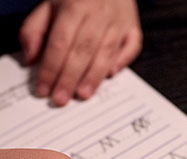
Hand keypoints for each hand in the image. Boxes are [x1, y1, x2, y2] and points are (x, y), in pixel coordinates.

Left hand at [19, 0, 141, 105]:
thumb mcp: (49, 4)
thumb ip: (34, 29)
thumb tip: (31, 59)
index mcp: (74, 4)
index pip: (60, 42)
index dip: (51, 68)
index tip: (44, 89)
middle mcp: (98, 12)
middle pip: (83, 50)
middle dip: (70, 77)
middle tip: (61, 99)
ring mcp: (118, 19)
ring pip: (106, 52)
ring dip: (94, 76)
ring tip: (83, 95)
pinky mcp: (132, 25)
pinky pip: (132, 46)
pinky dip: (122, 61)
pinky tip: (111, 74)